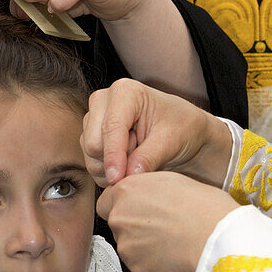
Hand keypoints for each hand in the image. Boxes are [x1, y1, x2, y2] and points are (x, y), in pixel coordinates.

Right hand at [81, 78, 231, 186]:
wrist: (182, 130)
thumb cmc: (181, 128)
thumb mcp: (172, 141)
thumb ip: (149, 157)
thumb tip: (128, 176)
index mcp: (125, 92)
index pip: (110, 127)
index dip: (113, 155)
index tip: (117, 179)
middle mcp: (103, 101)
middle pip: (93, 143)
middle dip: (116, 160)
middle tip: (143, 156)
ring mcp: (94, 118)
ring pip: (90, 155)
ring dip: (112, 167)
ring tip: (138, 156)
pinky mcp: (91, 135)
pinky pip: (90, 162)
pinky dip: (107, 171)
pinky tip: (128, 162)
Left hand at [97, 172, 237, 271]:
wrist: (216, 238)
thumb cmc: (204, 207)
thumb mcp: (172, 181)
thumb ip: (147, 188)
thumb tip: (145, 196)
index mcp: (126, 191)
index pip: (106, 200)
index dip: (123, 206)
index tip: (138, 210)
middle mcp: (120, 218)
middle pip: (117, 224)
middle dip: (133, 226)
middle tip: (160, 227)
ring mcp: (127, 246)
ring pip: (129, 246)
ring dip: (143, 246)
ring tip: (172, 241)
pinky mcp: (138, 270)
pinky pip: (142, 266)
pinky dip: (153, 263)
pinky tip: (173, 256)